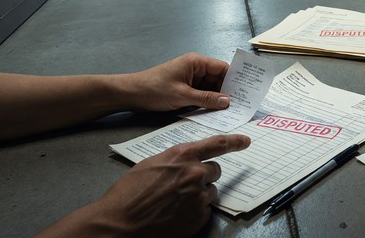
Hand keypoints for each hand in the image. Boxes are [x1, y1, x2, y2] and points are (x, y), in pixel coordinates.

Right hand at [42, 134, 250, 236]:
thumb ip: (175, 159)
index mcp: (182, 155)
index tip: (246, 141)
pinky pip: (205, 210)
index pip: (217, 144)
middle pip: (215, 170)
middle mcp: (194, 173)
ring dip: (198, 195)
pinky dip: (195, 212)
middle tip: (183, 185)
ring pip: (210, 191)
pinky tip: (176, 214)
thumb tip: (186, 161)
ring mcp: (198, 196)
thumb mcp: (151, 164)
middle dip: (203, 176)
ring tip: (174, 202)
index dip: (234, 142)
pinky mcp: (198, 217)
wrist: (118, 223)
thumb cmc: (128, 193)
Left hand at [124, 53, 231, 111]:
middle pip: (219, 78)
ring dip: (217, 98)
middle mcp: (196, 68)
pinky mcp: (185, 88)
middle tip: (240, 105)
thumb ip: (207, 98)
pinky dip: (208, 101)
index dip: (235, 79)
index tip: (246, 91)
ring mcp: (191, 78)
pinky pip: (202, 93)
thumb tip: (227, 101)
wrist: (130, 94)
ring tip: (230, 111)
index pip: (223, 68)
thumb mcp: (183, 96)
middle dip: (228, 91)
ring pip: (211, 87)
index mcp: (197, 62)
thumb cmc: (154, 89)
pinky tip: (215, 111)